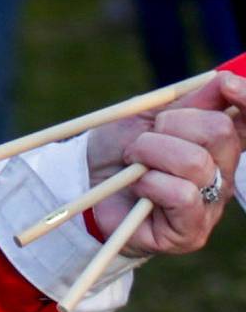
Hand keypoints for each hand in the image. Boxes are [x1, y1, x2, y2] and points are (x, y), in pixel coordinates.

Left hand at [85, 69, 245, 257]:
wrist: (84, 184)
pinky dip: (150, 183)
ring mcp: (210, 205)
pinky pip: (182, 194)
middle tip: (143, 139)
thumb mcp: (149, 116)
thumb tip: (224, 79)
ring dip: (150, 153)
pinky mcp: (192, 232)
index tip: (226, 85)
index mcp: (219, 144)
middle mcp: (223, 174)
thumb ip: (190, 101)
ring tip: (133, 163)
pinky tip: (139, 189)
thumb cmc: (118, 149)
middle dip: (171, 125)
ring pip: (196, 163)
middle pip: (219, 132)